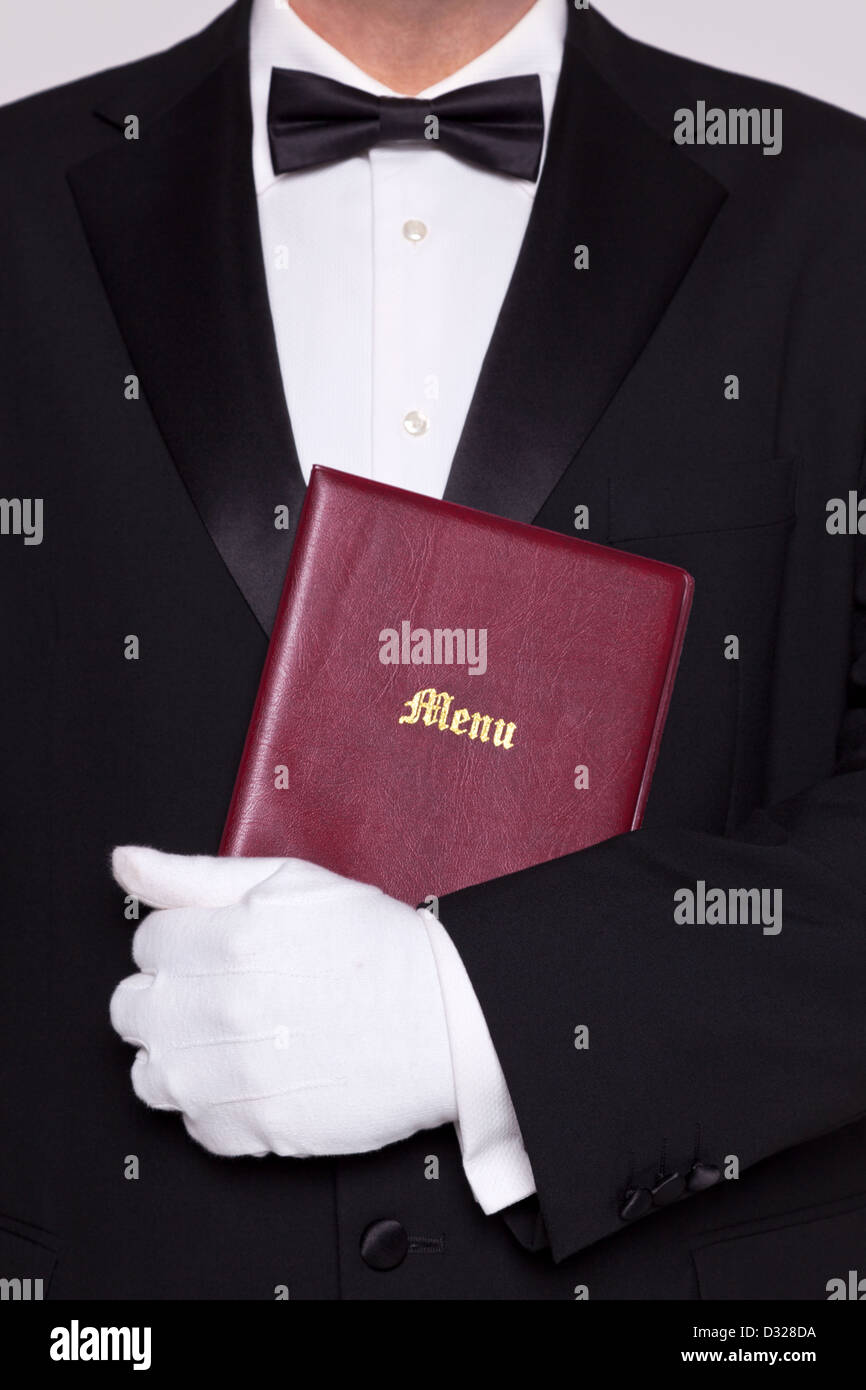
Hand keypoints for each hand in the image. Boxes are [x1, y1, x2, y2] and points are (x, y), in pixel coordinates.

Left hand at [110, 848, 456, 1157]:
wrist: (446, 1022)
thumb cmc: (380, 950)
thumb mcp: (290, 882)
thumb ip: (196, 876)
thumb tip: (129, 863)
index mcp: (226, 939)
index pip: (147, 942)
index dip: (184, 943)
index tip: (214, 951)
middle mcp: (219, 1008)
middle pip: (132, 1008)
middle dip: (169, 996)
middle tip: (219, 993)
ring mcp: (232, 1073)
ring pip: (150, 1072)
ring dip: (181, 1054)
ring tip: (231, 1039)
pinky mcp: (252, 1128)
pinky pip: (191, 1124)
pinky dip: (214, 1105)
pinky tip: (253, 1075)